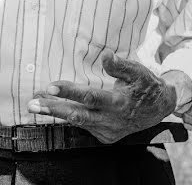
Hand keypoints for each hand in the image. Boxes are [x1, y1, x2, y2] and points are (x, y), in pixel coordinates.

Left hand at [27, 51, 181, 143]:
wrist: (159, 109)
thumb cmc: (146, 86)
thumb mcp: (138, 72)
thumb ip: (121, 66)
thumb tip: (106, 56)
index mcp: (118, 102)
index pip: (89, 96)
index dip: (69, 91)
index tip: (51, 85)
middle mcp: (111, 119)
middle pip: (77, 115)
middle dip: (53, 109)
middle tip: (32, 104)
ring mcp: (107, 130)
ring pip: (77, 122)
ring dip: (56, 113)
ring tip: (35, 105)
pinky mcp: (105, 136)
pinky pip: (83, 126)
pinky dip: (67, 118)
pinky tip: (53, 109)